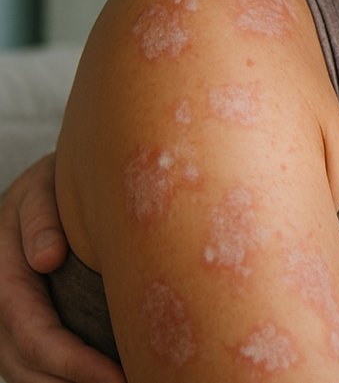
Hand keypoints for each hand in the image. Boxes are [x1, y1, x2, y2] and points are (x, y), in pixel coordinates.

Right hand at [0, 153, 123, 382]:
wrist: (49, 190)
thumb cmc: (54, 185)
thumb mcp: (42, 187)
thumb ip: (40, 218)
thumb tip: (46, 259)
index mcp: (2, 273)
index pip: (33, 332)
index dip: (72, 361)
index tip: (116, 376)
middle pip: (27, 364)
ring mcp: (7, 321)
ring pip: (26, 374)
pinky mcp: (26, 326)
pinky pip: (36, 367)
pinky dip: (64, 380)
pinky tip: (104, 380)